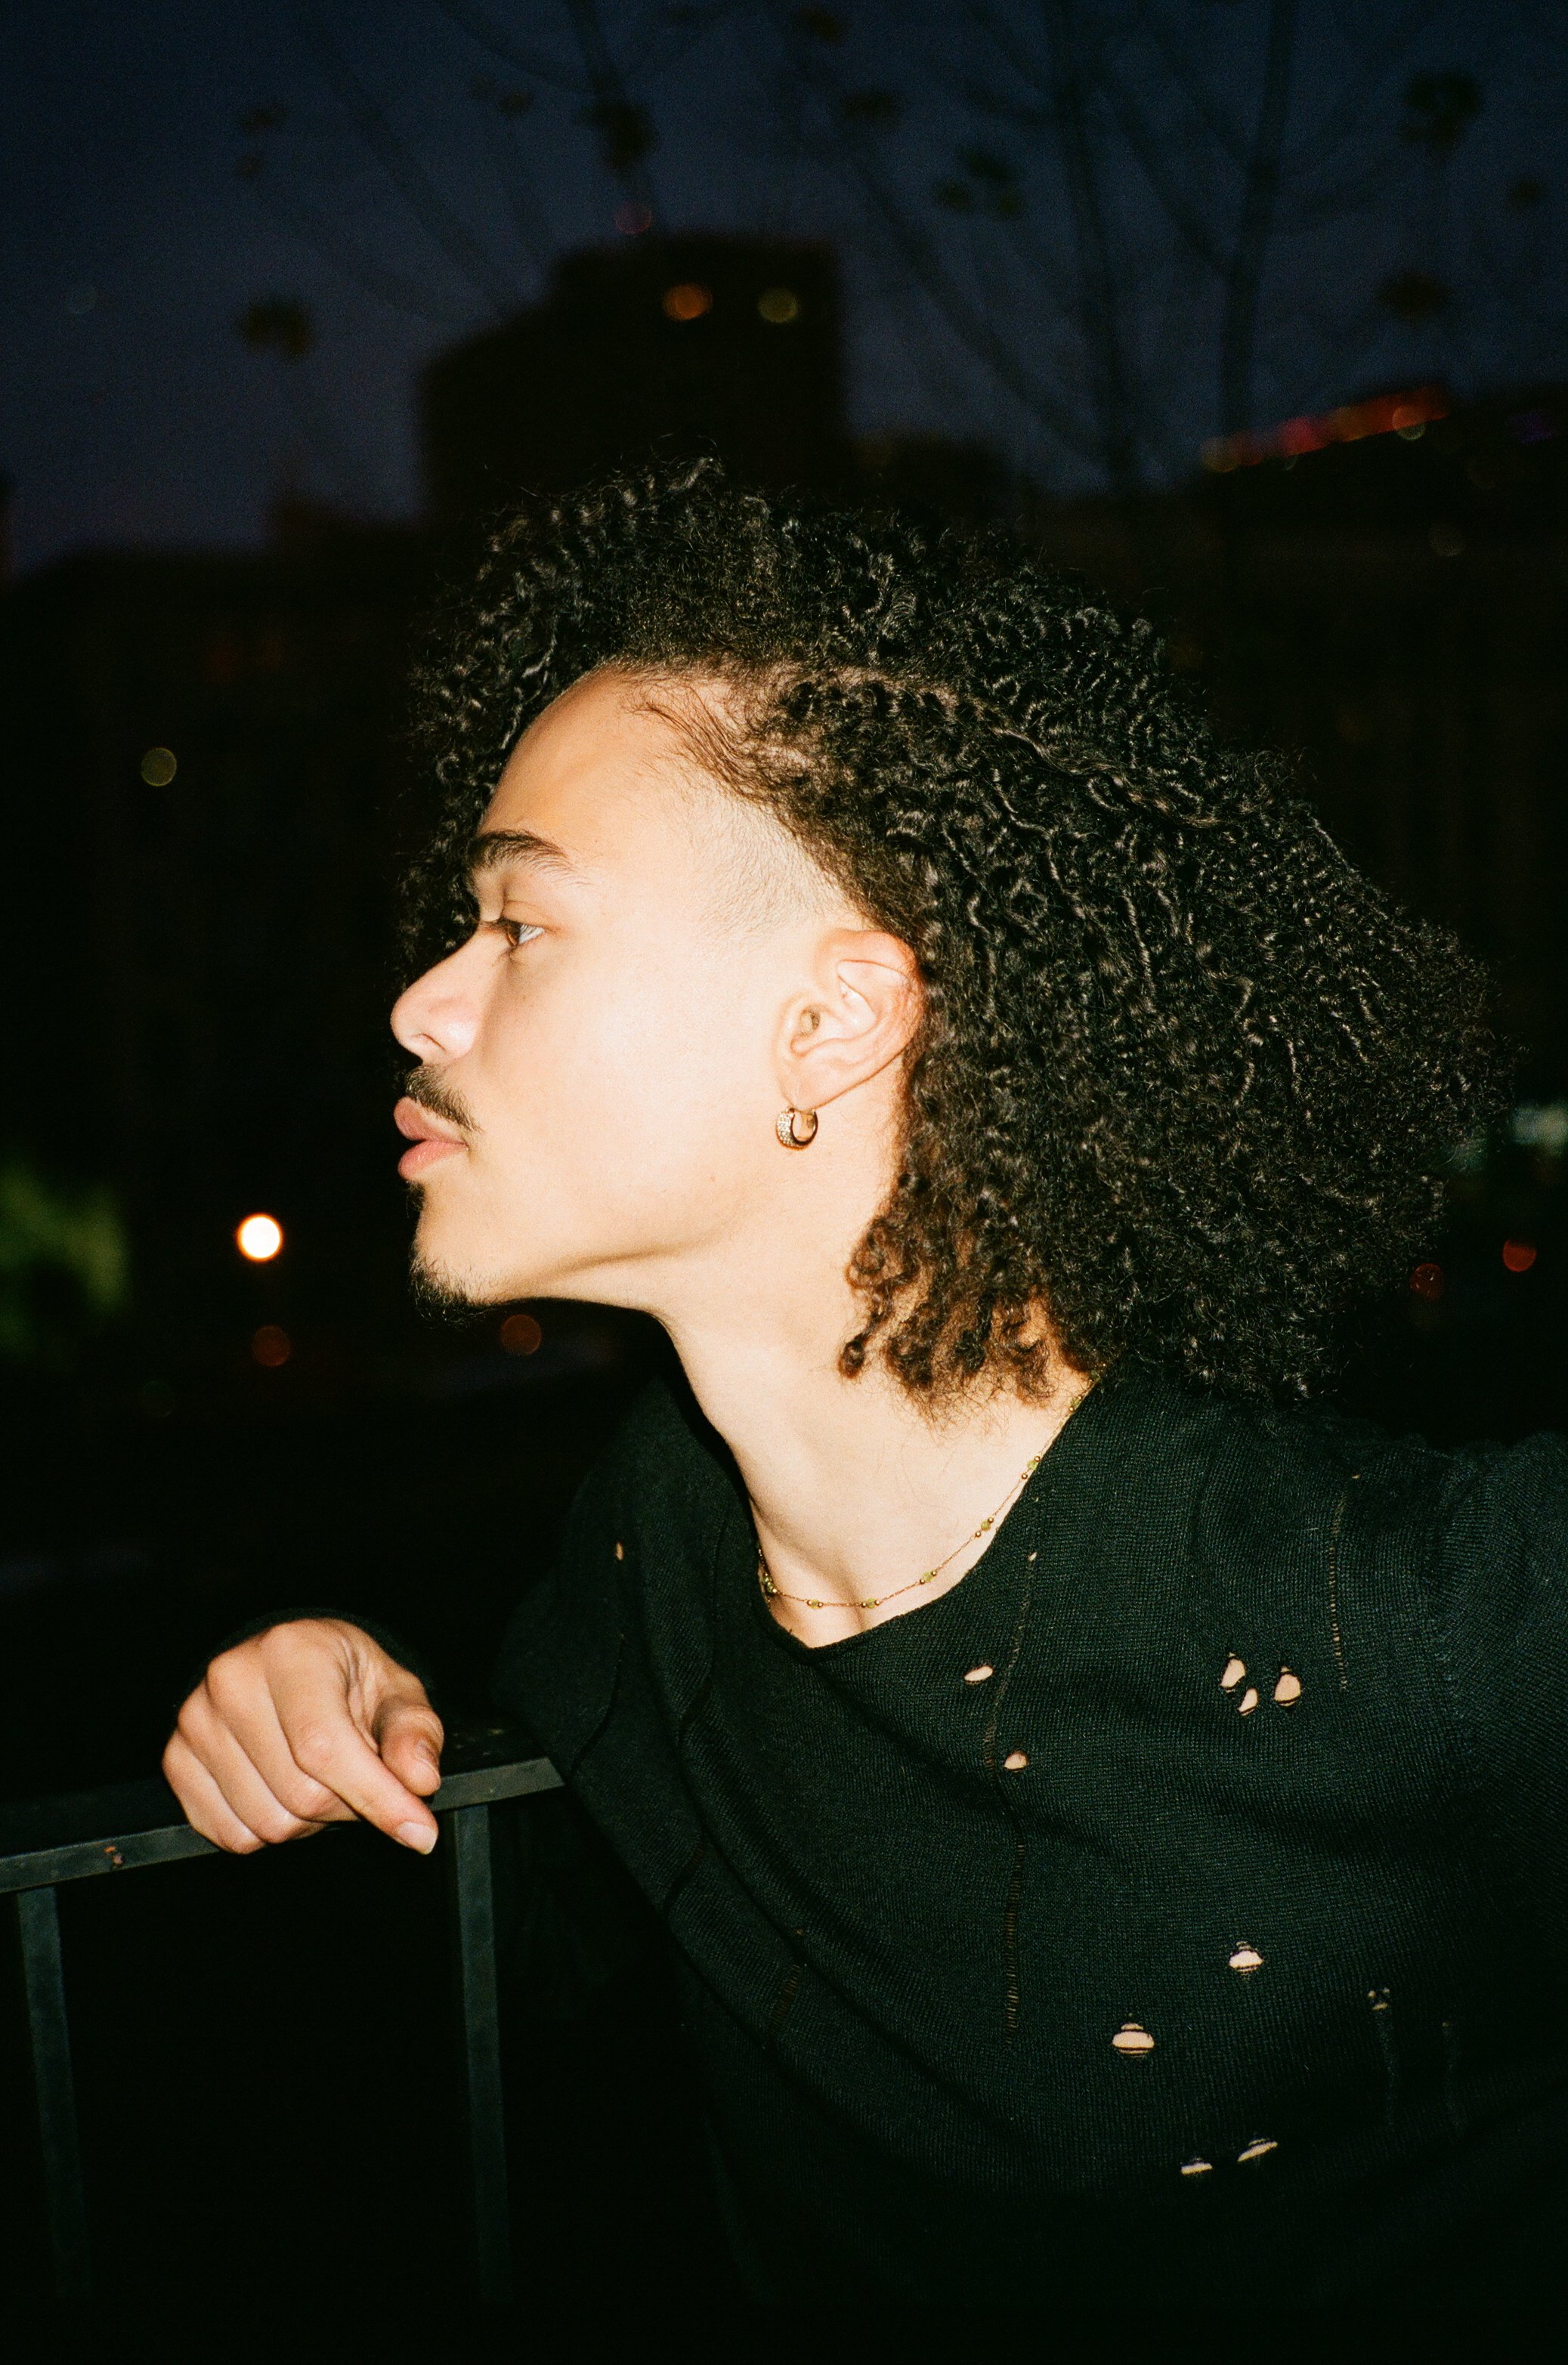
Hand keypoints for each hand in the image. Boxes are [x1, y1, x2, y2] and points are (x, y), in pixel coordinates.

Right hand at [163, 1619, 444, 1854]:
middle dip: (347, 1806)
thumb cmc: (347, 1679)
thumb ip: (413, 1733)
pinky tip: (281, 1788)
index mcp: (291, 1651)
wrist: (290, 1666)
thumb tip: (420, 1779)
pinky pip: (229, 1834)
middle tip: (358, 1777)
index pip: (326, 1747)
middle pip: (301, 1795)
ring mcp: (195, 1721)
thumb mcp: (396, 1692)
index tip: (419, 1832)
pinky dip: (266, 1829)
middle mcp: (232, 1680)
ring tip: (318, 1777)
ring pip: (266, 1824)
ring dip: (308, 1821)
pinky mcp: (176, 1760)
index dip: (378, 1798)